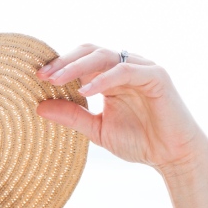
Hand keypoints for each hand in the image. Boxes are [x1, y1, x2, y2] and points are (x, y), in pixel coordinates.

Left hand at [36, 45, 205, 176]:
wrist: (170, 155)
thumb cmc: (136, 141)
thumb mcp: (96, 129)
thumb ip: (71, 116)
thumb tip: (39, 107)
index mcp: (110, 77)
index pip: (81, 61)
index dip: (60, 66)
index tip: (37, 78)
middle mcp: (124, 67)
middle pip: (90, 52)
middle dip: (64, 62)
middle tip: (42, 75)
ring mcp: (141, 69)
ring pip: (105, 56)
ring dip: (77, 67)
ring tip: (56, 80)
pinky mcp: (156, 77)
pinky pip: (126, 71)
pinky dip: (104, 79)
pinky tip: (85, 90)